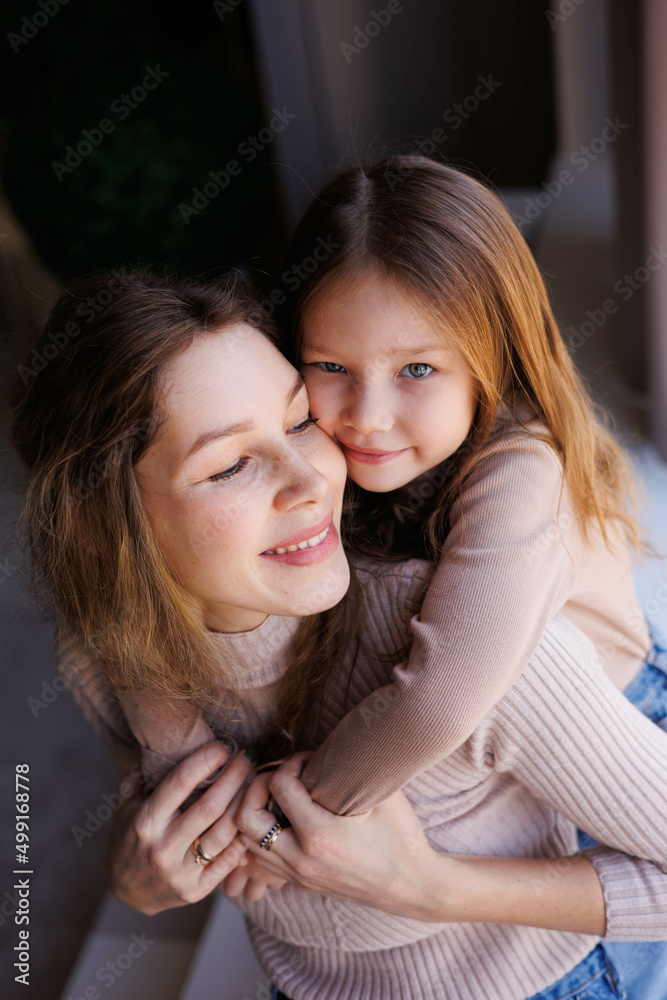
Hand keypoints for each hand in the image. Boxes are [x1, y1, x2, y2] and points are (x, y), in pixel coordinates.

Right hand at [105, 741, 251, 914]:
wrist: (125, 892)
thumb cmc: (128, 838)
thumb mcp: (124, 805)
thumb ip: (139, 775)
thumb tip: (161, 745)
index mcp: (144, 823)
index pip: (179, 783)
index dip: (205, 760)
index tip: (222, 746)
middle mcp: (162, 849)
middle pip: (210, 807)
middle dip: (233, 777)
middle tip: (246, 759)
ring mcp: (180, 873)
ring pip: (224, 833)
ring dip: (243, 804)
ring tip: (252, 784)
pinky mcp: (196, 891)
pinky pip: (228, 860)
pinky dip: (242, 836)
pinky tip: (249, 815)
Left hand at [235, 752, 442, 919]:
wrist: (411, 885)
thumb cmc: (401, 836)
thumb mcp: (382, 794)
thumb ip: (352, 768)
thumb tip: (330, 743)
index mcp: (320, 834)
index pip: (279, 785)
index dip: (291, 762)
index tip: (308, 759)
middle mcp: (302, 858)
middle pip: (246, 818)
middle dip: (255, 788)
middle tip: (279, 777)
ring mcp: (299, 874)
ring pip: (247, 844)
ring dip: (254, 814)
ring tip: (276, 798)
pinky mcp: (301, 883)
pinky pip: (261, 862)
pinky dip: (261, 839)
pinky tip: (280, 822)